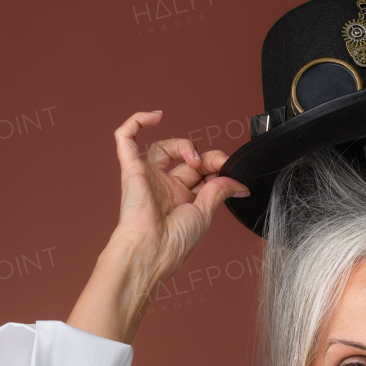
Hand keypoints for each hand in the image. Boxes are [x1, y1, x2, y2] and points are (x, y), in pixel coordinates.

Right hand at [66, 111, 247, 342]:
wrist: (153, 249)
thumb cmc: (174, 241)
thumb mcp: (206, 213)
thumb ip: (220, 191)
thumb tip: (240, 183)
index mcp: (182, 199)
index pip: (201, 171)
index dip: (216, 165)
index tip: (230, 169)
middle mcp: (164, 187)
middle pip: (186, 158)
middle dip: (206, 156)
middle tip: (217, 162)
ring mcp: (147, 177)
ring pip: (163, 147)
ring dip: (183, 144)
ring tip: (194, 157)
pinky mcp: (130, 170)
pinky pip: (126, 139)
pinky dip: (138, 122)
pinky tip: (156, 116)